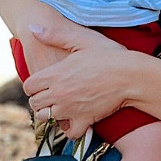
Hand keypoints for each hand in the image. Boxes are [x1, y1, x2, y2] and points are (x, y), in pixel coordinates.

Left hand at [22, 19, 144, 136]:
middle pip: (34, 104)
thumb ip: (55, 35)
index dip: (33, 86)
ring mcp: (70, 109)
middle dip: (39, 100)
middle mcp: (59, 93)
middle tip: (49, 96)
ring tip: (60, 107)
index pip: (29, 86)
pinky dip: (69, 129)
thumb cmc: (109, 56)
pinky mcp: (84, 120)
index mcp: (55, 74)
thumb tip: (33, 28)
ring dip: (51, 114)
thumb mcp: (82, 39)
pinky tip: (73, 120)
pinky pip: (69, 132)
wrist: (131, 75)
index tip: (42, 84)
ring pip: (46, 118)